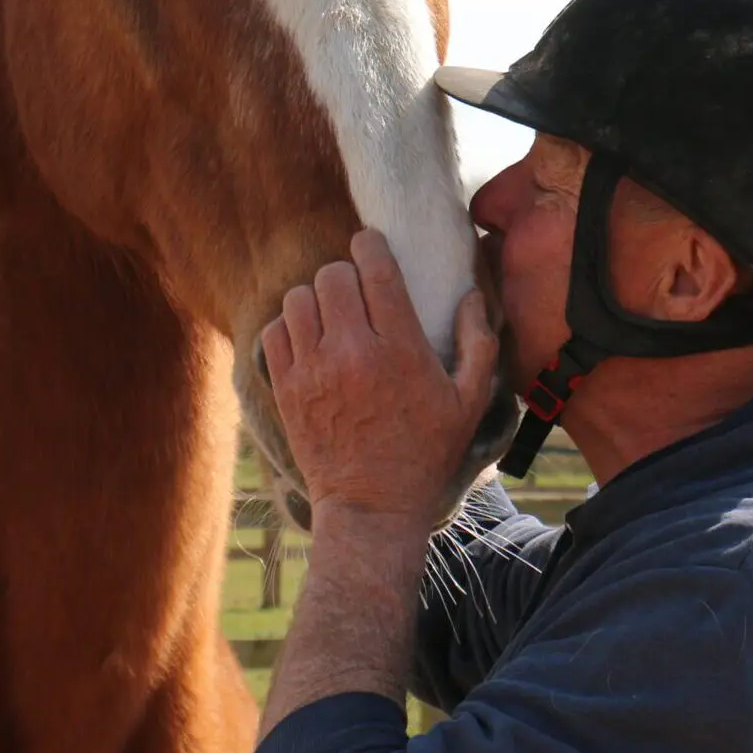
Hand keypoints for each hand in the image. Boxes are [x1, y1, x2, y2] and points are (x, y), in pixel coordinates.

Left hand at [260, 229, 498, 528]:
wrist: (372, 508)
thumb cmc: (426, 453)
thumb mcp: (469, 402)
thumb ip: (478, 343)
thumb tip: (472, 297)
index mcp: (400, 348)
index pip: (375, 268)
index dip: (371, 244)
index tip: (372, 245)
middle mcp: (352, 352)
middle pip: (332, 274)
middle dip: (345, 273)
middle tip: (356, 292)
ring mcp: (314, 370)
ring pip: (298, 297)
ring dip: (315, 299)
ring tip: (330, 316)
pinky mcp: (286, 389)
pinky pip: (274, 331)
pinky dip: (289, 327)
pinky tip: (308, 340)